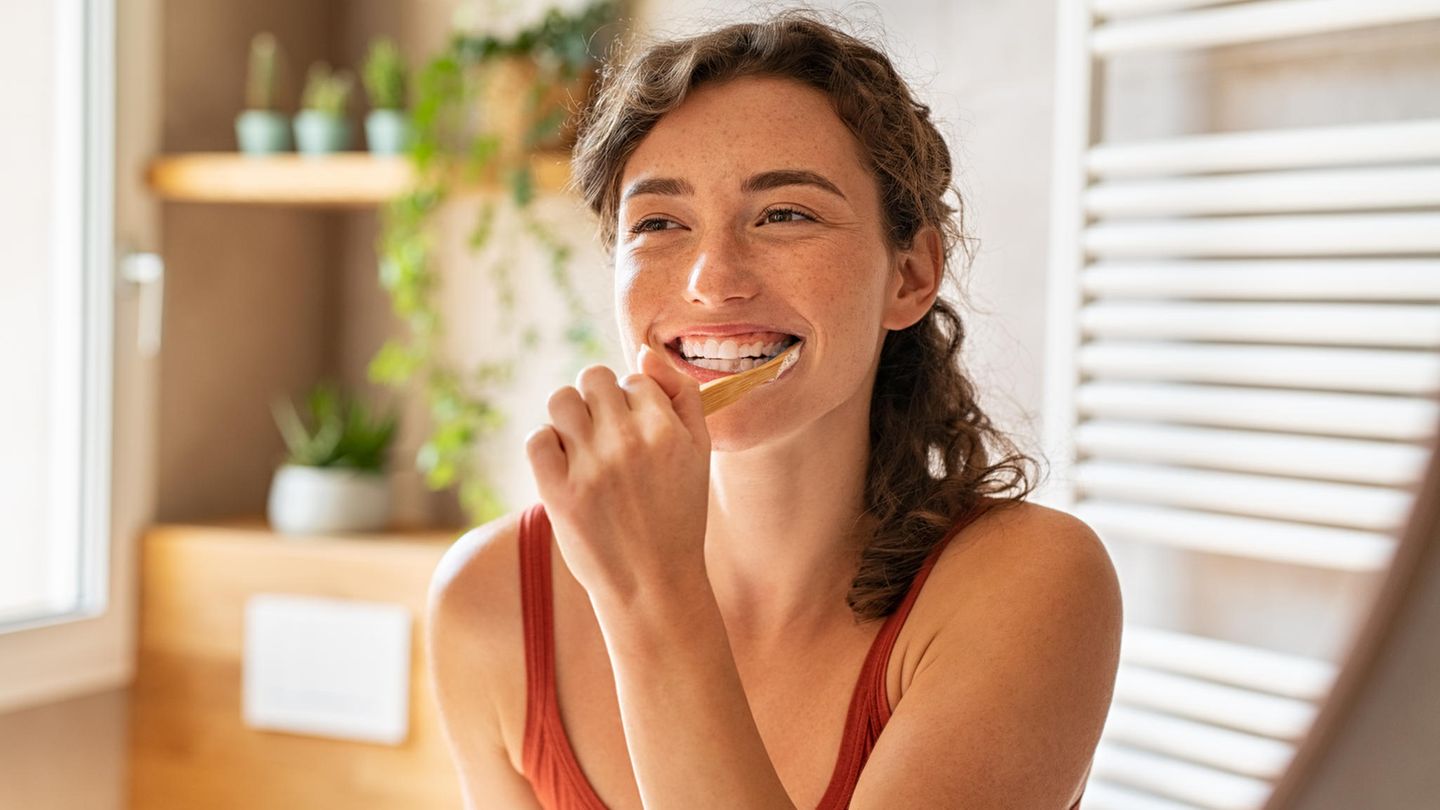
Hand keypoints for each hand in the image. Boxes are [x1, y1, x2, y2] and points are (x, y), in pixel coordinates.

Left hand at [525, 344, 711, 605]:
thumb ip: (682, 395)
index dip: (632, 402)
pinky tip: (565, 467)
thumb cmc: (678, 516)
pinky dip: (547, 446)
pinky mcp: (558, 492)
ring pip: (561, 400)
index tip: (636, 435)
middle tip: (605, 436)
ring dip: (568, 417)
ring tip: (582, 446)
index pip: (634, 378)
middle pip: (593, 378)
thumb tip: (644, 352)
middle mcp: (628, 441)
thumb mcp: (699, 453)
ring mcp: (590, 467)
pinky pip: (537, 439)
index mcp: (666, 429)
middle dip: (597, 400)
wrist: (654, 585)